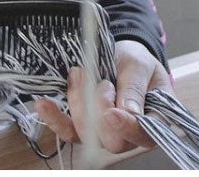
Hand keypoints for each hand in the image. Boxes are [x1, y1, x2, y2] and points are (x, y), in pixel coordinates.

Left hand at [35, 39, 172, 151]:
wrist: (120, 57)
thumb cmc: (137, 62)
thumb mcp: (140, 65)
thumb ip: (135, 87)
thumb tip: (128, 112)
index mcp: (154, 120)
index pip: (143, 134)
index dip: (126, 127)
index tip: (111, 112)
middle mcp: (129, 134)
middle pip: (112, 141)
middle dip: (99, 111)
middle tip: (101, 82)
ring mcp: (104, 135)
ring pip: (87, 134)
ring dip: (79, 104)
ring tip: (81, 75)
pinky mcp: (84, 130)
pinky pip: (67, 131)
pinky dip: (54, 117)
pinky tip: (44, 104)